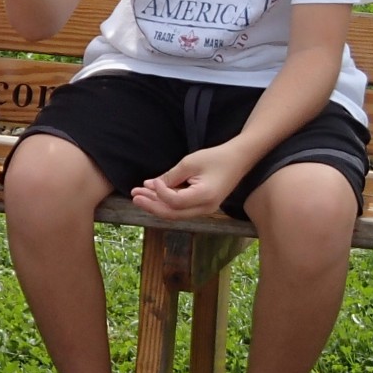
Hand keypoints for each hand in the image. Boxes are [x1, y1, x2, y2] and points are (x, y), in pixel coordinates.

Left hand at [130, 145, 246, 220]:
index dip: (160, 193)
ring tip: (138, 194)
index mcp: (204, 197)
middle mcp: (205, 208)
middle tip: (134, 196)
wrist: (238, 159)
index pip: (175, 202)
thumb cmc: (215, 158)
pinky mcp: (202, 206)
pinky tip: (152, 194)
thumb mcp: (190, 163)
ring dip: (156, 204)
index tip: (152, 181)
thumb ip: (170, 177)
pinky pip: (181, 208)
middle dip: (151, 205)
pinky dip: (165, 202)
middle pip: (172, 214)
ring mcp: (205, 209)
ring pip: (175, 213)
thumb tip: (150, 186)